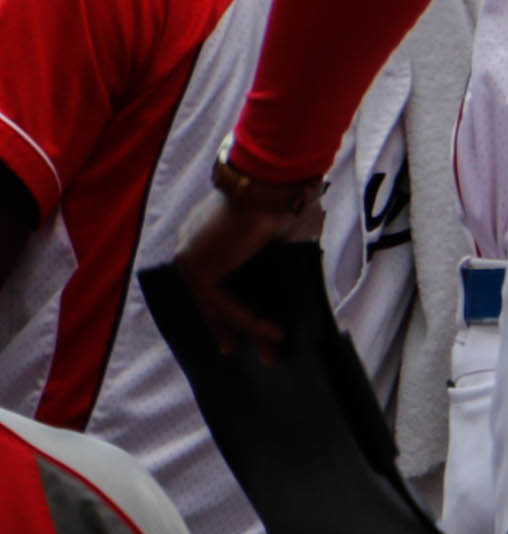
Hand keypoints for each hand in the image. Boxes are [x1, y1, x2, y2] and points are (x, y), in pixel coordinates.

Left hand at [166, 175, 324, 356]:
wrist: (270, 182)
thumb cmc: (283, 199)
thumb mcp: (280, 236)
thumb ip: (276, 260)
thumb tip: (290, 286)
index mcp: (207, 236)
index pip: (212, 280)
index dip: (224, 307)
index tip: (236, 328)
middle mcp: (192, 248)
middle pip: (209, 298)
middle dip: (229, 328)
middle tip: (239, 350)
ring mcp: (190, 259)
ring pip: (215, 306)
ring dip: (247, 330)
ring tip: (271, 351)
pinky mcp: (196, 269)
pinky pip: (221, 304)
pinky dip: (249, 320)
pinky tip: (274, 331)